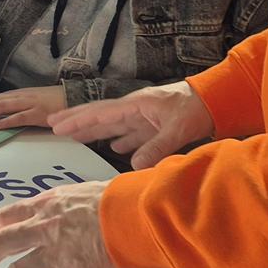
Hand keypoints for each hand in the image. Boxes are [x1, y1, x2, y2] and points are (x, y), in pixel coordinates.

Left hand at [0, 85, 65, 128]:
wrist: (73, 97)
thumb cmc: (49, 102)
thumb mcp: (26, 103)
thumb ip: (11, 109)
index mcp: (13, 95)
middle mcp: (17, 97)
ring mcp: (27, 103)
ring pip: (1, 107)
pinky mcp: (38, 113)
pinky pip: (20, 117)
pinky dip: (6, 121)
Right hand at [47, 81, 213, 169]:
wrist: (216, 101)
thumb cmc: (195, 107)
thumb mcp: (176, 129)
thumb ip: (155, 147)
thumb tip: (133, 166)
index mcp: (134, 105)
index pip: (99, 113)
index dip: (77, 120)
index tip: (56, 125)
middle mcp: (134, 110)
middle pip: (100, 117)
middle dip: (77, 122)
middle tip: (52, 127)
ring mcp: (143, 117)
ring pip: (112, 126)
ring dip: (94, 132)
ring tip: (75, 139)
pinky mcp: (154, 126)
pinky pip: (131, 135)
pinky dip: (120, 142)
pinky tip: (115, 149)